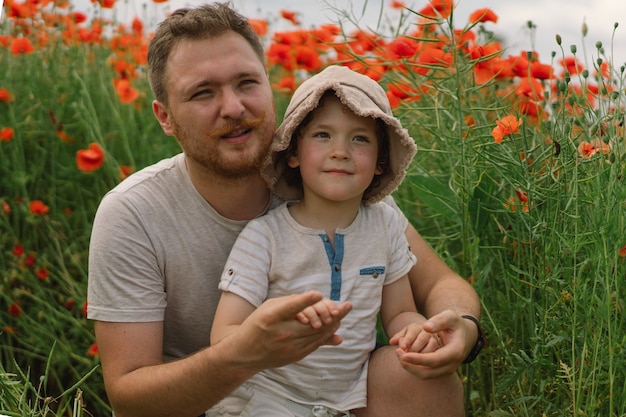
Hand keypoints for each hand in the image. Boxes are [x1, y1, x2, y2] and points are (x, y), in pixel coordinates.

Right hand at [230, 291, 351, 369]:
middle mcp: (281, 333)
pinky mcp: (295, 355)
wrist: (246, 352)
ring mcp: (289, 346)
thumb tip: (318, 299)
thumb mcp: (270, 308)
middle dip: (332, 313)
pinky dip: (327, 333)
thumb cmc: (259, 323)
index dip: (304, 301)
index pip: (290, 309)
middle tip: (348, 305)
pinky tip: (335, 324)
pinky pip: (316, 343)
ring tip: (344, 311)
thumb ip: (293, 303)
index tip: (318, 294)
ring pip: (318, 334)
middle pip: (312, 323)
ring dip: (334, 322)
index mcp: (271, 318)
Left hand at [392, 310, 474, 378]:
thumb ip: (439, 320)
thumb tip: (426, 327)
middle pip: (428, 372)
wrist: (465, 334)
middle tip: (397, 352)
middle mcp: (452, 364)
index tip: (403, 354)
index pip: (434, 360)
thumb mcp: (450, 316)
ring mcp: (447, 370)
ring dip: (410, 367)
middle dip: (410, 365)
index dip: (418, 359)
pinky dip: (414, 367)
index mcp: (455, 351)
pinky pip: (426, 374)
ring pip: (425, 375)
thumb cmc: (455, 323)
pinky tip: (405, 356)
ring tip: (398, 353)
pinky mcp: (442, 371)